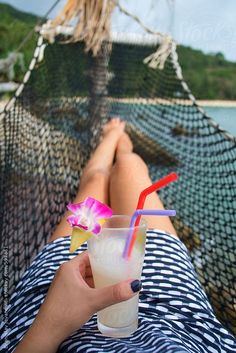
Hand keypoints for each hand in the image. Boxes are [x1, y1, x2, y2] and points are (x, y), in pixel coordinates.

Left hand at [14, 251, 141, 352]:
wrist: (47, 333)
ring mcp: (66, 285)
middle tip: (121, 272)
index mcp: (70, 267)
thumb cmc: (65, 312)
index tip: (119, 259)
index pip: (91, 255)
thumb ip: (114, 293)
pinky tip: (104, 295)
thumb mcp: (92, 301)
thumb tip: (134, 285)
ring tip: (116, 283)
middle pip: (90, 266)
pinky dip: (94, 289)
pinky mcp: (67, 295)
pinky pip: (84, 287)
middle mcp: (67, 273)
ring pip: (88, 278)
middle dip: (105, 270)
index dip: (105, 256)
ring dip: (100, 281)